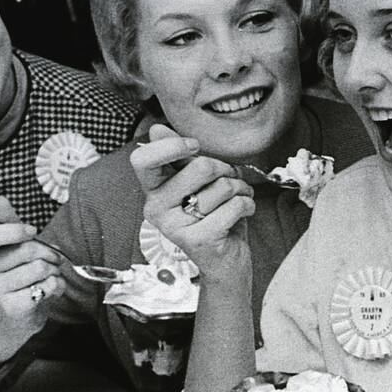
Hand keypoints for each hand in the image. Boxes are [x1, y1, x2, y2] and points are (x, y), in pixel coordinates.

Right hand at [0, 197, 64, 323]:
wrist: (18, 311)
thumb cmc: (18, 270)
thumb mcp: (14, 244)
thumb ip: (9, 223)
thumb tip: (0, 200)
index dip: (14, 230)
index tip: (33, 230)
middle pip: (26, 250)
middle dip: (49, 252)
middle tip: (54, 259)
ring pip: (39, 269)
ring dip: (54, 271)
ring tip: (50, 275)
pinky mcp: (10, 307)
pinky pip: (44, 289)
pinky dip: (56, 286)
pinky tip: (51, 289)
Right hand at [129, 124, 254, 276]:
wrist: (225, 262)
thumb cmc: (214, 216)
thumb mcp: (197, 182)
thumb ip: (179, 156)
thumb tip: (156, 128)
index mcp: (152, 190)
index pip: (143, 159)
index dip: (172, 146)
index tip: (194, 146)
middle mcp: (156, 209)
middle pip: (200, 167)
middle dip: (227, 171)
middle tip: (229, 183)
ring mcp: (175, 227)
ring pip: (223, 187)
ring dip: (241, 190)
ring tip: (236, 202)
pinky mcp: (198, 240)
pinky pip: (235, 206)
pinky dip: (248, 205)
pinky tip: (242, 216)